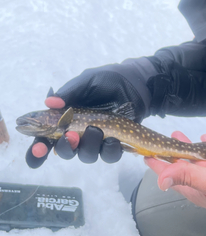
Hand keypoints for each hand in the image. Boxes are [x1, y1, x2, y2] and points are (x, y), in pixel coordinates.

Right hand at [25, 59, 152, 167]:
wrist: (137, 83)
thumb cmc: (109, 80)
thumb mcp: (87, 82)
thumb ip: (69, 92)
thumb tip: (49, 102)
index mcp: (64, 118)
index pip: (45, 138)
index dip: (38, 149)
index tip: (39, 150)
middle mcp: (78, 132)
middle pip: (64, 151)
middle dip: (66, 147)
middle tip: (72, 135)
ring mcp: (96, 140)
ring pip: (86, 155)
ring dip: (89, 146)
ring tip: (97, 129)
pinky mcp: (114, 144)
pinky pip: (108, 155)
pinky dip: (110, 149)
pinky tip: (113, 138)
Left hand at [144, 131, 205, 216]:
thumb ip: (189, 178)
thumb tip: (161, 180)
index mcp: (197, 190)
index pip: (171, 176)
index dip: (157, 165)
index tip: (145, 154)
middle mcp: (205, 184)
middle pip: (182, 166)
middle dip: (170, 153)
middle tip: (160, 141)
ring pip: (198, 160)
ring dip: (188, 148)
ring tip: (178, 136)